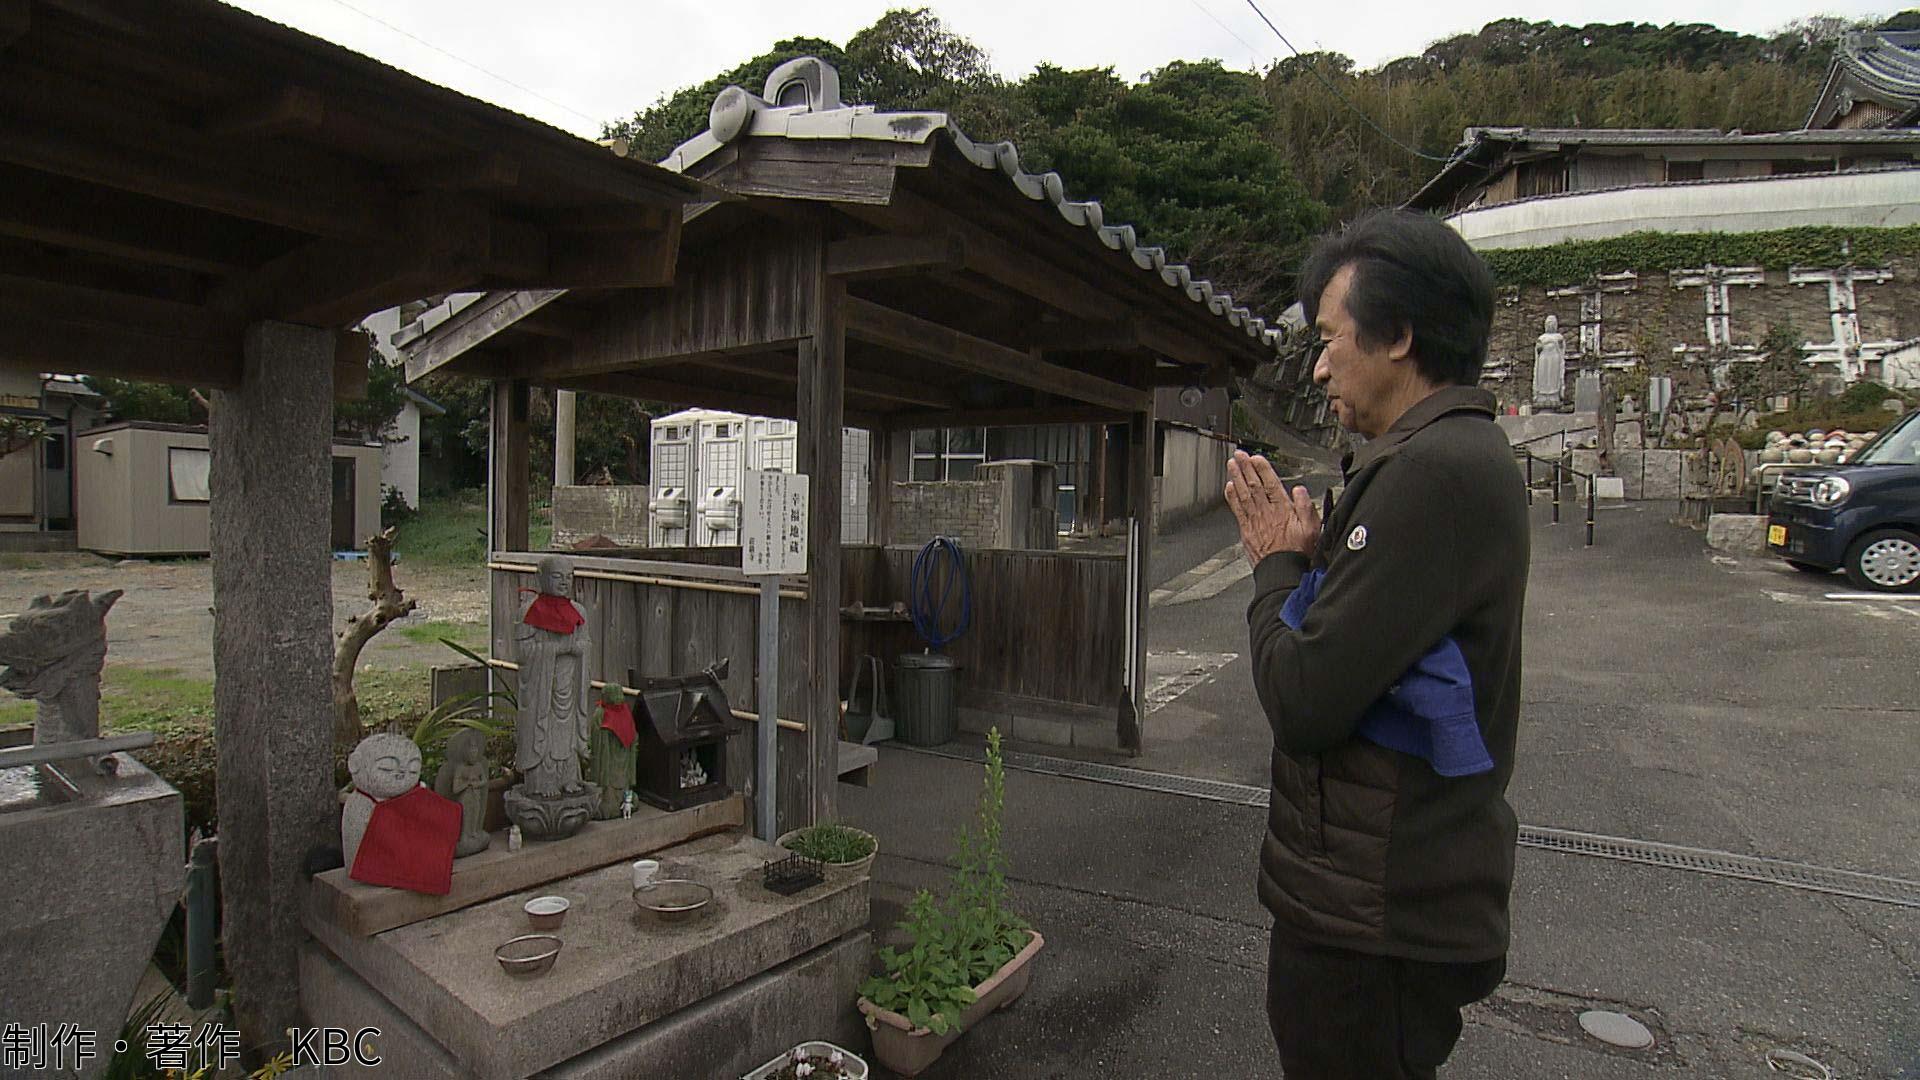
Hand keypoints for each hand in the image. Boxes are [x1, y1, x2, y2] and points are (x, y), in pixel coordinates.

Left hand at [1225, 451, 1319, 565]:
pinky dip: (1232, 497)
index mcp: (1283, 510)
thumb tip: (1300, 490)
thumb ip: (1306, 507)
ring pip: (1244, 494)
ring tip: (1232, 465)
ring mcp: (1255, 521)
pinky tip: (1229, 487)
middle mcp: (1266, 513)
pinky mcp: (1247, 531)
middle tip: (1239, 455)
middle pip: (1254, 485)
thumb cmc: (1299, 553)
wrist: (1283, 573)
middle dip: (1246, 468)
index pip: (1270, 483)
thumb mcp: (1313, 529)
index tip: (1256, 458)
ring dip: (1237, 478)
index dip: (1262, 469)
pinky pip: (1237, 510)